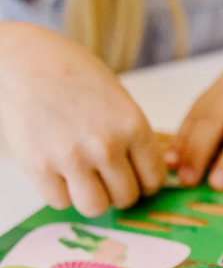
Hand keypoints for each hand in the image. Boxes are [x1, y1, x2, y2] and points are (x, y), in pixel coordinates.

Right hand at [0, 23, 163, 216]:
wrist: (24, 60)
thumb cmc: (72, 73)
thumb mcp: (118, 98)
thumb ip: (133, 135)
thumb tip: (146, 171)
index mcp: (132, 126)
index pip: (154, 179)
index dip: (145, 183)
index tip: (135, 179)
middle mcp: (106, 145)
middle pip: (126, 197)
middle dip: (118, 192)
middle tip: (106, 179)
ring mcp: (72, 158)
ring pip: (95, 207)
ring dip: (92, 198)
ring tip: (84, 179)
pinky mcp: (39, 167)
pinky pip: (60, 202)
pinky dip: (61, 192)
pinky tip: (59, 172)